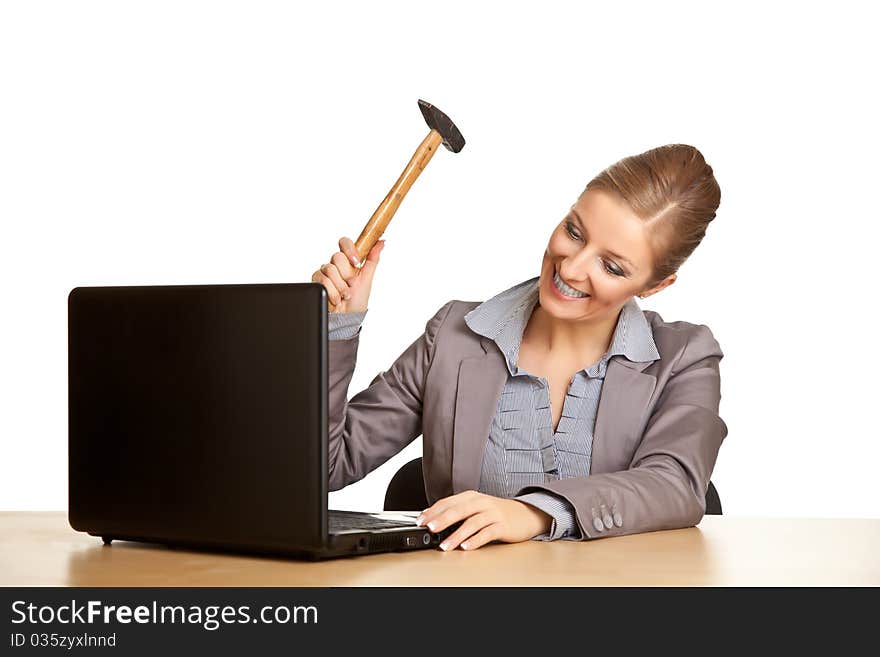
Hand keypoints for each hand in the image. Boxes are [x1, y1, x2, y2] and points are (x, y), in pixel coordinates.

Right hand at [311, 236, 384, 312]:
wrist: (347, 317)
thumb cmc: (358, 299)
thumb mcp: (367, 278)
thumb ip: (373, 259)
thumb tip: (381, 242)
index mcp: (348, 260)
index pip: (345, 243)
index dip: (349, 250)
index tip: (356, 262)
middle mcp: (335, 264)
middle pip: (337, 257)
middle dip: (347, 275)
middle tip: (351, 285)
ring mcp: (325, 272)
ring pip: (329, 269)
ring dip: (340, 286)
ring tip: (345, 295)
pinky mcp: (317, 282)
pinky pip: (322, 281)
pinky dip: (332, 292)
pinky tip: (336, 298)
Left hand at [416, 490, 552, 550]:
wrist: (525, 514)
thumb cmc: (496, 513)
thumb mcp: (475, 508)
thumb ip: (457, 512)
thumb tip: (432, 519)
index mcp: (471, 497)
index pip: (448, 502)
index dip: (433, 511)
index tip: (420, 520)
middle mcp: (481, 502)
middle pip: (459, 510)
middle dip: (442, 519)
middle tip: (430, 528)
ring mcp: (492, 513)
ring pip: (471, 523)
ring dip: (456, 535)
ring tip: (445, 545)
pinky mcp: (502, 525)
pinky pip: (487, 533)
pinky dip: (475, 540)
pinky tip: (466, 547)